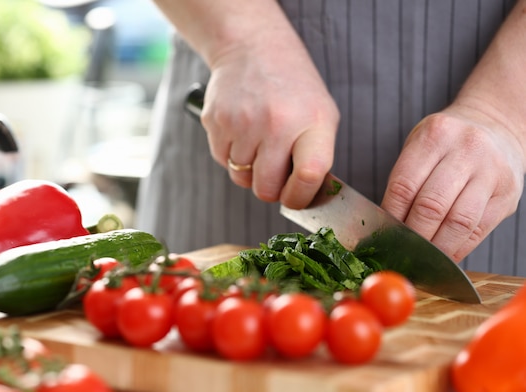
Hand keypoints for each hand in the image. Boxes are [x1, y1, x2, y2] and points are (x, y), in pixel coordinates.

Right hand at [200, 26, 339, 208]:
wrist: (252, 48)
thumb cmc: (293, 88)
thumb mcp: (320, 115)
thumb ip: (316, 156)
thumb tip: (305, 198)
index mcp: (311, 122)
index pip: (307, 176)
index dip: (300, 197)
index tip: (296, 197)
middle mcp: (276, 123)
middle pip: (266, 189)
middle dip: (270, 188)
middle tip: (274, 172)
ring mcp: (242, 123)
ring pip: (240, 178)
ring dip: (249, 170)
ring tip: (258, 142)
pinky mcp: (215, 121)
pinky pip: (222, 160)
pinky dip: (232, 154)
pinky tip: (242, 131)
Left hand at [382, 103, 525, 261]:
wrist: (496, 127)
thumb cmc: (447, 143)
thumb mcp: (421, 145)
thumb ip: (406, 180)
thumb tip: (387, 227)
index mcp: (435, 135)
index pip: (404, 186)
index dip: (391, 217)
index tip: (384, 235)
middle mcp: (466, 150)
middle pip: (431, 206)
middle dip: (413, 236)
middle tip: (401, 251)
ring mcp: (491, 172)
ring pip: (458, 222)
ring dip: (437, 247)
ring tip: (422, 257)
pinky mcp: (507, 193)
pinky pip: (479, 230)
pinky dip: (459, 248)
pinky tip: (445, 255)